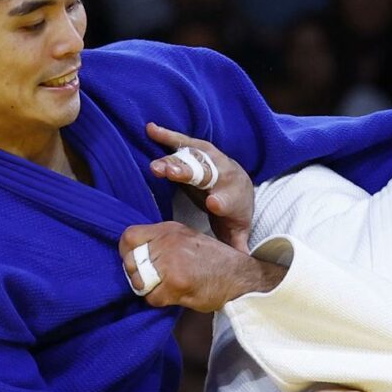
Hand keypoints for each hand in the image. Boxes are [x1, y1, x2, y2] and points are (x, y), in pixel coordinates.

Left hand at [120, 221, 285, 310]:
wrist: (240, 276)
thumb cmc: (214, 261)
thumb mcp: (187, 239)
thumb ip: (162, 242)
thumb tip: (135, 254)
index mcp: (169, 229)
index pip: (129, 237)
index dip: (127, 253)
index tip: (135, 264)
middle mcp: (169, 242)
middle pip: (130, 262)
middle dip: (137, 276)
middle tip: (152, 281)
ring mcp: (172, 262)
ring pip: (138, 281)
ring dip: (148, 290)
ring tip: (166, 288)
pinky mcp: (177, 283)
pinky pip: (152, 298)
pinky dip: (160, 301)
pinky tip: (175, 296)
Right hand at [146, 123, 253, 252]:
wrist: (240, 189)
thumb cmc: (233, 213)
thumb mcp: (237, 231)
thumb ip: (236, 245)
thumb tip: (240, 262)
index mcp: (233, 198)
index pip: (227, 200)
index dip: (221, 201)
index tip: (214, 203)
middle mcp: (224, 175)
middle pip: (205, 174)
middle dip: (189, 173)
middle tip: (170, 175)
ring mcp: (211, 160)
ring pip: (192, 158)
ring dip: (174, 160)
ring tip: (155, 166)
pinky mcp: (199, 151)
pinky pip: (182, 142)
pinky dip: (168, 136)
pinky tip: (151, 129)